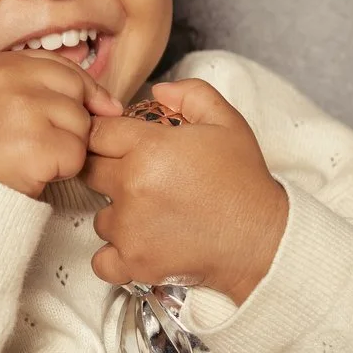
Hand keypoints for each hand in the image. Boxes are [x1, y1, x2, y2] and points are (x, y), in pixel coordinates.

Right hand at [0, 50, 120, 196]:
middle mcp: (8, 79)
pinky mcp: (36, 144)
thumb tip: (111, 104)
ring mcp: (22, 110)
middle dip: (71, 121)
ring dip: (66, 147)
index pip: (60, 66)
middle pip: (76, 91)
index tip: (87, 110)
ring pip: (80, 124)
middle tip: (42, 143)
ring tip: (30, 158)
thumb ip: (42, 91)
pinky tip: (32, 172)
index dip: (79, 90)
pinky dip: (62, 170)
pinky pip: (76, 154)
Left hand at [84, 78, 288, 299]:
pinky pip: (101, 259)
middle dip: (108, 170)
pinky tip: (140, 244)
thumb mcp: (227, 122)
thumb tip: (158, 90)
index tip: (119, 145)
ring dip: (117, 214)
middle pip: (89, 170)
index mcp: (149, 147)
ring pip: (99, 215)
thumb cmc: (244, 182)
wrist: (263, 239)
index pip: (97, 132)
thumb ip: (191, 94)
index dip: (105, 136)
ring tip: (153, 214)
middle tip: (139, 177)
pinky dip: (116, 255)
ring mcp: (130, 228)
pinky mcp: (133, 262)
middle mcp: (132, 185)